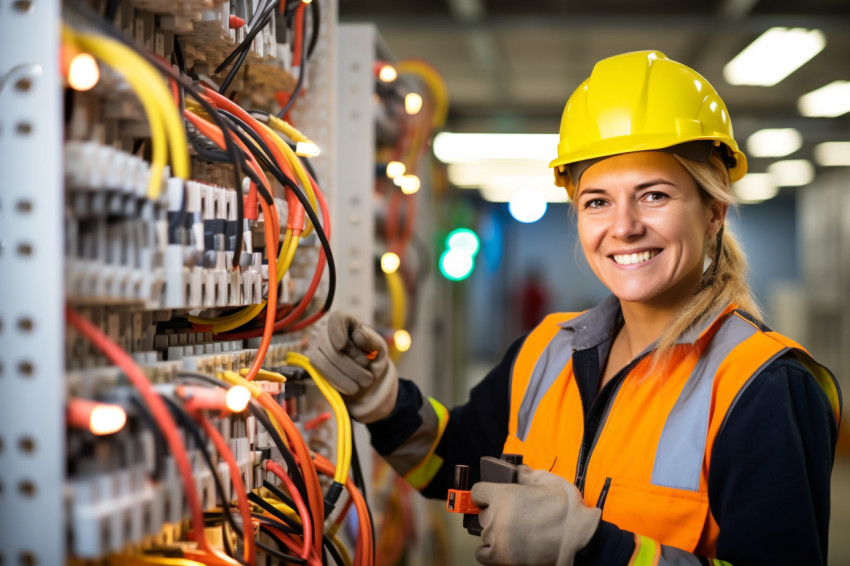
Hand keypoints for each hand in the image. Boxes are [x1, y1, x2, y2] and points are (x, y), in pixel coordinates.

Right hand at [307, 311, 398, 422]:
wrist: (367, 375)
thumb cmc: (373, 356)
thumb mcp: (379, 347)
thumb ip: (371, 340)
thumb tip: (357, 335)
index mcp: (345, 321)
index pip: (336, 319)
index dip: (336, 332)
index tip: (342, 345)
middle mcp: (328, 332)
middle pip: (328, 345)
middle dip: (348, 365)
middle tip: (368, 377)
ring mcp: (318, 348)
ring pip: (319, 360)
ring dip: (342, 376)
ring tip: (362, 385)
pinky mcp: (316, 366)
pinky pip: (319, 373)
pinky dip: (337, 383)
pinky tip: (351, 388)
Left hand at [471, 465, 600, 565]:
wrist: (579, 537)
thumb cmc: (566, 509)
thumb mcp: (547, 481)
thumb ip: (526, 475)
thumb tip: (518, 471)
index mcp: (504, 495)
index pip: (478, 492)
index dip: (486, 494)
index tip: (491, 497)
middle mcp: (496, 516)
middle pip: (483, 513)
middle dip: (495, 513)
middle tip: (514, 515)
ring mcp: (498, 538)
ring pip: (485, 533)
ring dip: (496, 532)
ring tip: (516, 531)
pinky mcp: (502, 557)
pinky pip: (482, 554)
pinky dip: (489, 550)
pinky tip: (502, 546)